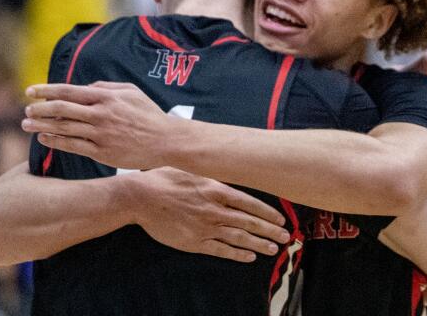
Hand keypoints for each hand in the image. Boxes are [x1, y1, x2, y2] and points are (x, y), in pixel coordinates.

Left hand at [22, 81, 176, 168]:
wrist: (166, 141)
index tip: (30, 90)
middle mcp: (100, 114)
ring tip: (26, 124)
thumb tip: (84, 87)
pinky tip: (43, 138)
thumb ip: (106, 87)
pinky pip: (73, 145)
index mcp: (106, 97)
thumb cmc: (149, 114)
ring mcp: (100, 134)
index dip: (46, 90)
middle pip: (61, 109)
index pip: (68, 91)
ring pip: (64, 128)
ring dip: (42, 125)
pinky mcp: (102, 152)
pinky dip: (55, 141)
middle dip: (39, 108)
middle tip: (26, 109)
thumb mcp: (131, 92)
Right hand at [128, 167, 289, 262]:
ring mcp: (205, 227)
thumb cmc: (164, 178)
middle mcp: (214, 209)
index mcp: (215, 189)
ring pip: (239, 238)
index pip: (249, 202)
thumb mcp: (192, 169)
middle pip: (249, 222)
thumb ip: (212, 174)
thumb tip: (231, 170)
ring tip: (274, 248)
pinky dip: (237, 254)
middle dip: (270, 230)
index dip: (267, 212)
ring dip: (259, 244)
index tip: (281, 218)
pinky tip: (249, 256)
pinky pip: (220, 250)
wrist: (140, 197)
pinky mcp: (194, 242)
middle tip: (286, 236)